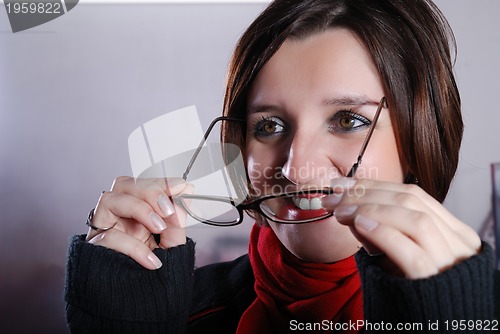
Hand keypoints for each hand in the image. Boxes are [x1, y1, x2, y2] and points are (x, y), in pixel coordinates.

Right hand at [86, 176, 191, 269]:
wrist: (140, 303)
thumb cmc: (152, 272)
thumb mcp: (171, 245)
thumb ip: (177, 223)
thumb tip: (181, 201)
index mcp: (137, 211)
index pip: (143, 184)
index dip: (162, 182)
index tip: (182, 186)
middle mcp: (118, 216)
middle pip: (124, 184)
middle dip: (149, 190)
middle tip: (168, 208)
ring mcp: (104, 229)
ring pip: (110, 200)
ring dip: (139, 208)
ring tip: (159, 227)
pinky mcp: (95, 248)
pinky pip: (110, 237)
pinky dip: (134, 247)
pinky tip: (151, 261)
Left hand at [322, 178, 481, 278]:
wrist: (428, 327)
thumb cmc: (411, 289)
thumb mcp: (398, 254)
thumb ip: (380, 230)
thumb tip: (348, 207)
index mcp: (453, 231)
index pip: (413, 194)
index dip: (374, 185)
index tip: (341, 184)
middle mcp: (458, 242)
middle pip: (411, 201)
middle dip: (366, 194)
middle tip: (333, 197)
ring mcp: (451, 262)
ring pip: (414, 220)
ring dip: (371, 209)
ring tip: (340, 212)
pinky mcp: (434, 284)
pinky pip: (412, 253)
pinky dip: (384, 233)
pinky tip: (360, 224)